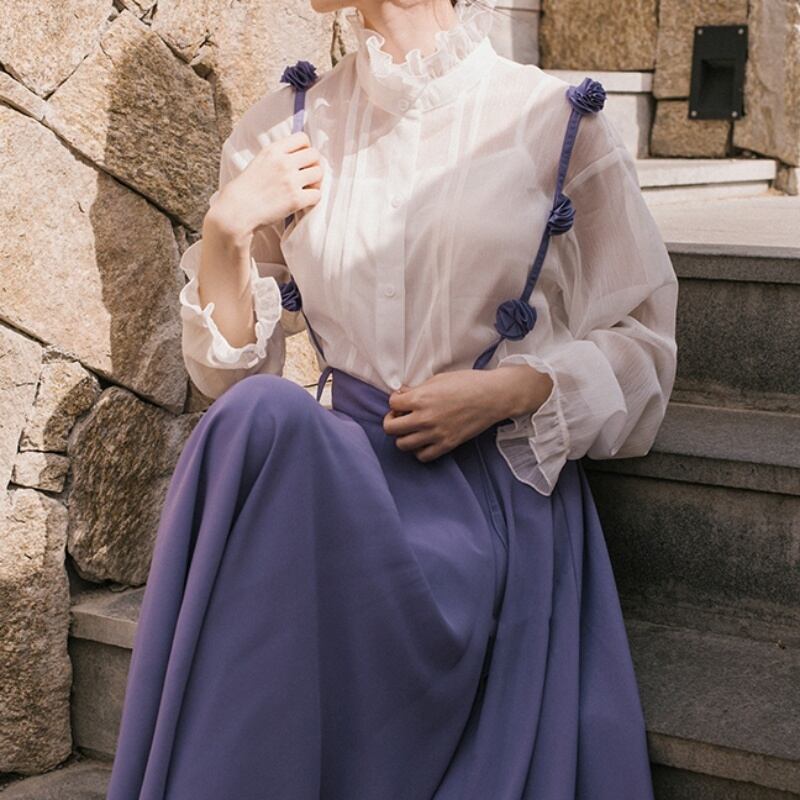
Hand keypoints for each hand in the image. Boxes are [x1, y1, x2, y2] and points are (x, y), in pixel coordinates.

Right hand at [208, 130, 322, 244]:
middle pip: (315, 155)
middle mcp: (283, 162)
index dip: (306, 149)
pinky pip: (317, 194)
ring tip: (306, 189)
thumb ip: (276, 157)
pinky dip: (313, 199)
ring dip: (315, 182)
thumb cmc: (244, 191)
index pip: (302, 138)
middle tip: (307, 176)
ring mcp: (291, 181)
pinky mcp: (296, 199)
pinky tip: (303, 202)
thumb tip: (297, 157)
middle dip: (314, 165)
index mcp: (272, 150)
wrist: (236, 212)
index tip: (302, 160)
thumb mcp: (258, 163)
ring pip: (319, 173)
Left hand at [382, 365, 553, 461]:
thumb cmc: (468, 383)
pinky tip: (424, 440)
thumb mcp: (438, 379)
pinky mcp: (447, 444)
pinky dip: (419, 450)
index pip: (392, 403)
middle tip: (400, 416)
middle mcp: (425, 418)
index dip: (395, 401)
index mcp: (421, 398)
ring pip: (403, 445)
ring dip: (403, 437)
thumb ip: (418, 389)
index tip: (402, 400)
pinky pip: (423, 456)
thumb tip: (402, 394)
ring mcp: (435, 434)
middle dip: (392, 420)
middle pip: (391, 428)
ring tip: (411, 429)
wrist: (493, 396)